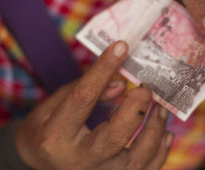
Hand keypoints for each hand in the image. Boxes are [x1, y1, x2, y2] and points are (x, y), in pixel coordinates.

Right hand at [16, 41, 172, 169]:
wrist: (39, 165)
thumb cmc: (46, 130)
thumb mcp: (54, 105)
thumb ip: (86, 90)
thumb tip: (121, 83)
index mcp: (55, 136)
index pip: (83, 98)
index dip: (103, 70)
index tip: (121, 47)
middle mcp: (78, 161)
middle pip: (115, 137)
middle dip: (136, 109)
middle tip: (146, 88)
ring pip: (137, 159)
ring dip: (155, 130)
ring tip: (160, 108)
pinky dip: (160, 152)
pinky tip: (165, 132)